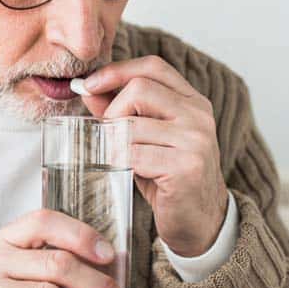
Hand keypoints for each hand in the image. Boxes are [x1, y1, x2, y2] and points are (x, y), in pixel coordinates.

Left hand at [81, 55, 229, 256]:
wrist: (200, 221)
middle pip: (139, 89)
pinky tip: (129, 172)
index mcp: (192, 101)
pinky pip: (134, 154)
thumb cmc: (168, 178)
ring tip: (120, 158)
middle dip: (112, 111)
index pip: (153, 66)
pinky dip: (121, 163)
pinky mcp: (186, 166)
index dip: (117, 71)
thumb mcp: (145, 138)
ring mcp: (195, 140)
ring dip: (114, 143)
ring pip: (131, 124)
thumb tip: (88, 89)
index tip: (90, 85)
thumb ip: (121, 111)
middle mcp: (198, 115)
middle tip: (108, 136)